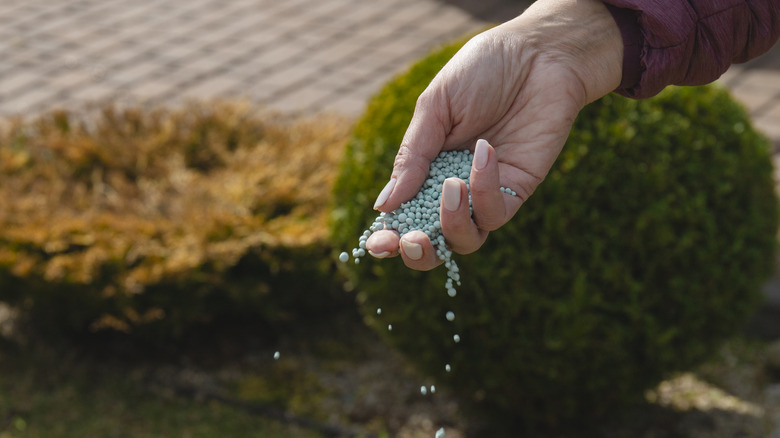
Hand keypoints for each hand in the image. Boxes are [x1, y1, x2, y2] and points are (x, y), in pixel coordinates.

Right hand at [367, 0, 622, 270]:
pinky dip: (485, 189)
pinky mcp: (519, 189)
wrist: (537, 53)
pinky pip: (496, 212)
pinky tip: (484, 151)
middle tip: (411, 240)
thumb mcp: (435, 108)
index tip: (378, 243)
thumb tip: (383, 206)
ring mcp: (487, 193)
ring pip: (467, 239)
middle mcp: (455, 189)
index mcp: (426, 170)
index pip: (404, 216)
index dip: (389, 237)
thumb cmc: (482, 71)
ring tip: (451, 186)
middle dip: (419, 252)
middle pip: (435, 242)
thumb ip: (412, 157)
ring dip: (452, 224)